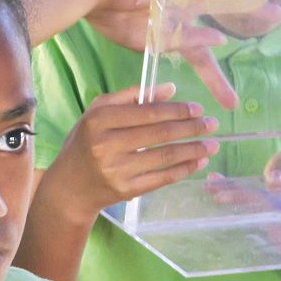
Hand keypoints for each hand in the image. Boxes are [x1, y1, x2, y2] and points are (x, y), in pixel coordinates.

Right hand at [45, 84, 218, 216]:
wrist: (68, 188)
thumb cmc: (85, 144)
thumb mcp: (97, 113)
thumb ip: (131, 97)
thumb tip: (171, 90)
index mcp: (99, 121)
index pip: (148, 112)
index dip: (177, 110)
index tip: (198, 108)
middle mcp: (106, 145)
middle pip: (160, 134)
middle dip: (192, 128)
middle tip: (212, 125)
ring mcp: (116, 170)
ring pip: (165, 157)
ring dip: (194, 150)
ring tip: (212, 145)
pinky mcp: (125, 191)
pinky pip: (161, 178)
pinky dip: (184, 170)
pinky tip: (198, 162)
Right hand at [85, 0, 278, 107]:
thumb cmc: (118, 19)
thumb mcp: (153, 41)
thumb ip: (187, 41)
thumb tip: (221, 39)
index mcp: (176, 34)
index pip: (202, 60)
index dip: (217, 82)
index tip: (230, 104)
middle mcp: (189, 9)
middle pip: (227, 14)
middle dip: (251, 16)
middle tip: (276, 16)